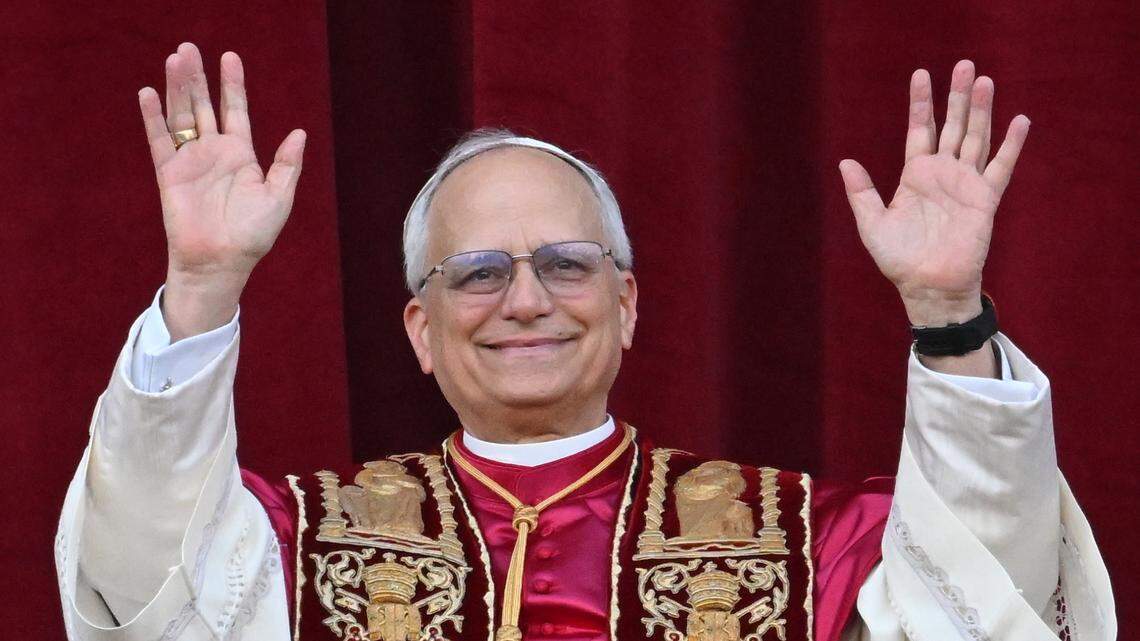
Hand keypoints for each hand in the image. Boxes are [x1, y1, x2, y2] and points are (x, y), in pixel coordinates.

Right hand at [138, 43, 305, 339]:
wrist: (221, 261)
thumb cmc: (252, 235)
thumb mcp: (279, 198)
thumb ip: (287, 165)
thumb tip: (300, 133)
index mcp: (241, 155)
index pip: (235, 110)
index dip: (232, 84)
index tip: (230, 57)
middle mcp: (214, 152)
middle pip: (203, 105)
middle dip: (197, 77)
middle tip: (189, 47)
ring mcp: (190, 161)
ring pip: (181, 115)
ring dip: (177, 87)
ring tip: (175, 59)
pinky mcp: (169, 173)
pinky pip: (160, 139)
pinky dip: (153, 117)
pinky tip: (149, 92)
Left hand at [839, 60, 1029, 326]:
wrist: (927, 286)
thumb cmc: (899, 259)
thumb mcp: (872, 223)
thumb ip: (862, 192)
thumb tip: (845, 161)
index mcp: (915, 174)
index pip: (920, 129)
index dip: (921, 102)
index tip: (922, 74)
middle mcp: (942, 174)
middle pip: (952, 126)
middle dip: (956, 97)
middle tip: (964, 64)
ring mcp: (965, 184)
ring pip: (975, 138)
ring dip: (980, 111)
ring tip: (984, 81)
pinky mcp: (985, 199)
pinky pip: (1000, 167)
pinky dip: (1010, 145)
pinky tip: (1019, 121)